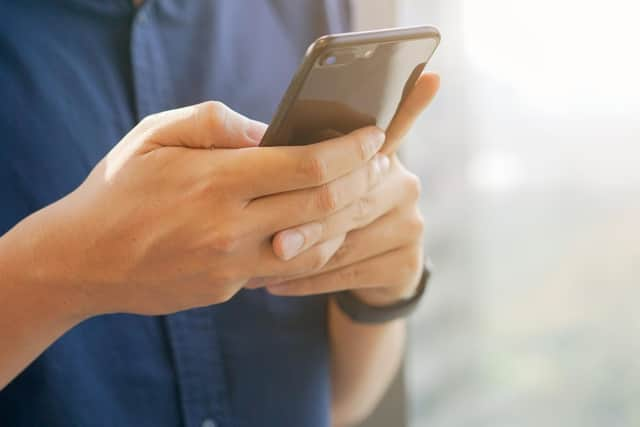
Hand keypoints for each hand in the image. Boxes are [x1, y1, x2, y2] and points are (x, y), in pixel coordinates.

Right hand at [26, 101, 389, 317]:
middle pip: (324, 204)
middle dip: (364, 179)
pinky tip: (324, 227)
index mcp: (216, 181)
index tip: (374, 137)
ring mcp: (232, 265)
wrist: (82, 259)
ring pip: (317, 244)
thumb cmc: (118, 189)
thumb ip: (216, 123)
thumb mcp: (156, 135)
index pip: (308, 165)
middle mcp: (231, 227)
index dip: (351, 150)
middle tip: (379, 162)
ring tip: (361, 192)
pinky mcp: (230, 289)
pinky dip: (317, 247)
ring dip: (349, 216)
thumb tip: (269, 132)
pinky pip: (290, 269)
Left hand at [260, 73, 439, 304]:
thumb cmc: (322, 219)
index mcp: (380, 158)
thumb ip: (300, 160)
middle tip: (268, 239)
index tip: (427, 77)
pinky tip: (277, 283)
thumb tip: (258, 138)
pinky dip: (308, 280)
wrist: (363, 278)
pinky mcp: (407, 262)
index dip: (409, 105)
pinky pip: (349, 271)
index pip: (393, 126)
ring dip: (301, 255)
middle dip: (305, 220)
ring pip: (346, 239)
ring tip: (258, 267)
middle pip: (349, 198)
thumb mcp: (314, 188)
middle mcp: (403, 185)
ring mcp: (410, 224)